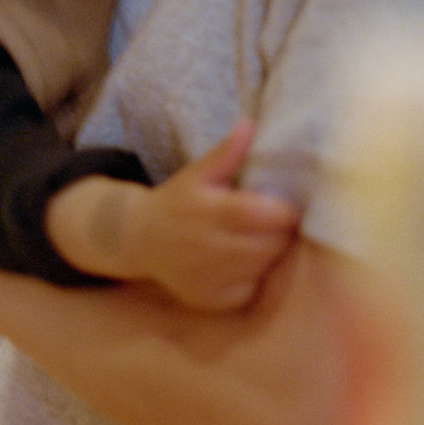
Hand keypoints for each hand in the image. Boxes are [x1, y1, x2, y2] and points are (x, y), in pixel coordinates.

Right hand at [128, 120, 299, 308]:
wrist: (138, 239)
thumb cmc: (177, 201)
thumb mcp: (197, 173)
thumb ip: (227, 152)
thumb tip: (250, 124)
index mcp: (207, 210)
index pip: (266, 215)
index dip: (284, 212)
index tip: (285, 205)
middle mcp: (205, 247)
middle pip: (270, 244)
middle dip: (280, 234)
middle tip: (274, 224)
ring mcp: (207, 278)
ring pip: (263, 268)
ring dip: (269, 255)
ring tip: (258, 240)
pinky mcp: (210, 300)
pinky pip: (250, 291)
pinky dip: (254, 278)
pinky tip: (242, 263)